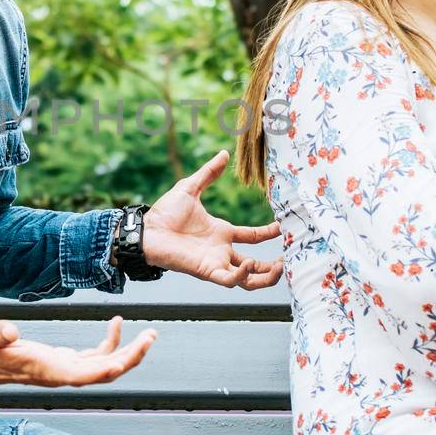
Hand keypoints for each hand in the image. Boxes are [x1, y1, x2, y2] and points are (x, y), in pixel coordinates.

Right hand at [0, 316, 155, 389]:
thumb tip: (10, 329)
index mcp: (46, 371)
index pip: (86, 376)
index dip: (111, 367)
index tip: (131, 354)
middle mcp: (59, 375)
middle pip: (104, 373)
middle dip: (131, 357)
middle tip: (151, 336)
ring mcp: (62, 369)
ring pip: (104, 367)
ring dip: (127, 352)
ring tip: (148, 333)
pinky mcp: (61, 361)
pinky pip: (94, 357)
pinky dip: (109, 342)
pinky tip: (115, 324)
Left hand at [142, 149, 284, 290]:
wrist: (147, 230)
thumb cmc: (164, 213)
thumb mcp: (190, 188)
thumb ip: (208, 173)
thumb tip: (223, 154)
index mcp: (221, 232)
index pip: (252, 237)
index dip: (269, 233)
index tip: (284, 226)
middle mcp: (221, 250)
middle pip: (255, 266)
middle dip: (272, 267)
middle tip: (288, 261)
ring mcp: (216, 262)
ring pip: (248, 280)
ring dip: (265, 278)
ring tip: (279, 268)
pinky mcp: (207, 271)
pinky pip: (229, 280)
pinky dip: (242, 276)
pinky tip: (249, 264)